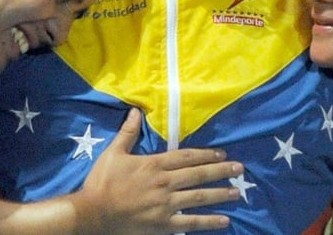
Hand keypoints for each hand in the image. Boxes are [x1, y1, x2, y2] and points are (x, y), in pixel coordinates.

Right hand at [75, 108, 241, 233]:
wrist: (93, 213)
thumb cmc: (102, 182)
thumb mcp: (113, 153)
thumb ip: (128, 132)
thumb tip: (135, 110)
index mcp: (154, 165)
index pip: (186, 157)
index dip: (206, 154)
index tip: (222, 153)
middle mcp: (165, 183)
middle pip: (198, 175)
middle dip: (221, 171)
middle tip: (239, 168)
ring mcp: (166, 205)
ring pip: (199, 197)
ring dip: (220, 193)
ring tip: (236, 191)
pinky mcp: (164, 224)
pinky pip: (190, 223)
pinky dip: (209, 221)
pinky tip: (224, 220)